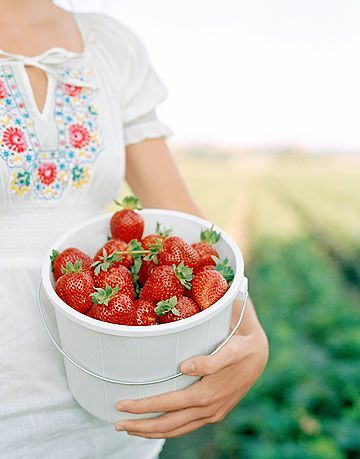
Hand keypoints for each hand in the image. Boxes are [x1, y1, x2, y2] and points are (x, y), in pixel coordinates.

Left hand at [114, 298, 268, 437]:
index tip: (121, 404)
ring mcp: (212, 413)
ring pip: (177, 429)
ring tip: (131, 429)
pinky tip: (159, 426)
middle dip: (141, 426)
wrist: (261, 353)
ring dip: (152, 432)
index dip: (143, 407)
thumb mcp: (232, 347)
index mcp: (207, 394)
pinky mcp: (216, 411)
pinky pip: (188, 426)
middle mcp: (208, 408)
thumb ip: (211, 360)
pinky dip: (170, 429)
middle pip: (169, 424)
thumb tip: (184, 368)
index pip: (167, 405)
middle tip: (117, 423)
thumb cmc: (242, 345)